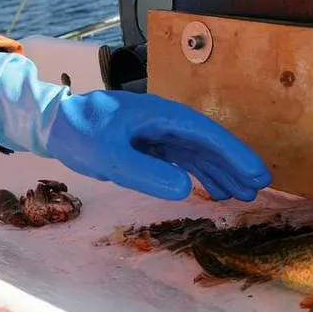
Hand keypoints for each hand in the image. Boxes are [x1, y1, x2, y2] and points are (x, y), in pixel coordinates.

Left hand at [0, 52, 271, 200]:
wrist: (53, 123)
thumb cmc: (79, 133)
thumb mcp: (109, 155)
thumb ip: (146, 173)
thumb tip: (187, 189)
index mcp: (162, 116)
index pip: (207, 135)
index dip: (235, 154)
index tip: (256, 174)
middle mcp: (165, 121)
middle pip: (209, 143)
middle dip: (234, 164)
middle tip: (259, 188)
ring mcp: (158, 132)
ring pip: (198, 152)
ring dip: (220, 171)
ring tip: (240, 195)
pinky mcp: (149, 144)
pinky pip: (182, 159)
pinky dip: (199, 174)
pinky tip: (210, 190)